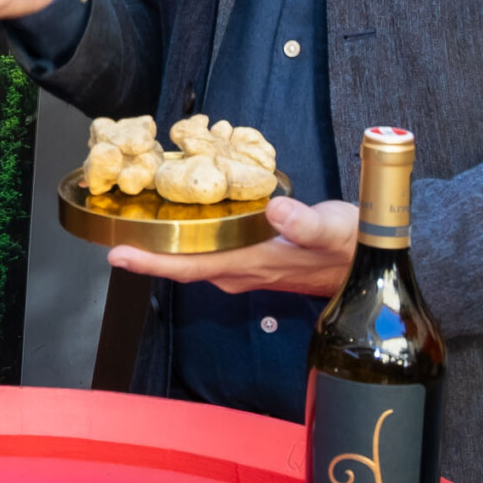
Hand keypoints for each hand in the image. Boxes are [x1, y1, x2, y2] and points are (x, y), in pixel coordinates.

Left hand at [107, 196, 358, 297]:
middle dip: (145, 252)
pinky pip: (209, 253)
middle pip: (181, 265)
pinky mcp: (254, 260)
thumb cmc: (353, 246)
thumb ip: (306, 224)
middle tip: (110, 228)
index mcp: (251, 264)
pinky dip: (187, 239)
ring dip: (164, 245)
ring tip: (134, 221)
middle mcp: (241, 271)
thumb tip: (274, 211)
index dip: (150, 263)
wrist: (373, 266)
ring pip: (194, 260)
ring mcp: (246, 269)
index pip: (189, 267)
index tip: (115, 254)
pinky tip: (179, 220)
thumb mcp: (335, 230)